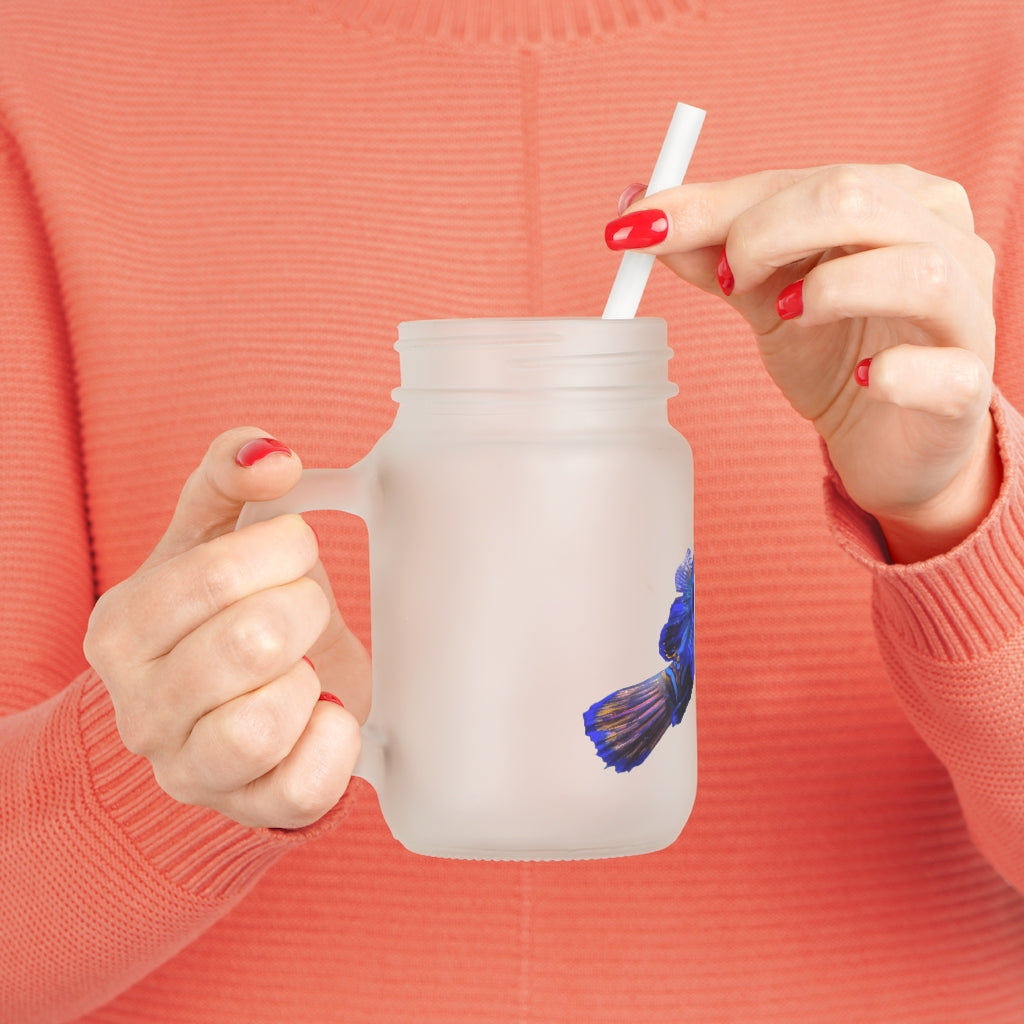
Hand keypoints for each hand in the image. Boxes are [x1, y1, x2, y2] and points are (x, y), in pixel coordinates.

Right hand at [84, 428, 369, 828]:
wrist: (231, 704)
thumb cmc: (223, 613)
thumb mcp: (213, 535)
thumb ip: (229, 476)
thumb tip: (272, 454)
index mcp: (122, 629)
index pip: (215, 576)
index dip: (282, 550)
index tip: (295, 550)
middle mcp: (140, 709)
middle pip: (251, 643)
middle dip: (304, 609)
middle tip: (304, 609)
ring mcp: (189, 770)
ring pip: (264, 724)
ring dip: (309, 679)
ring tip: (304, 666)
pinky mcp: (248, 809)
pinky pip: (304, 787)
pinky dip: (335, 740)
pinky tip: (324, 711)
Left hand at [608, 165, 999, 561]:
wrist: (887, 439)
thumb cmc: (834, 351)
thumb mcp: (764, 295)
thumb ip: (711, 252)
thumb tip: (637, 211)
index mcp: (893, 199)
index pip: (800, 180)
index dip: (715, 205)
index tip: (640, 229)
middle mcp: (943, 239)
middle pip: (856, 199)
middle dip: (766, 233)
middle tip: (727, 281)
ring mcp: (966, 312)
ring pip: (916, 270)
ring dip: (830, 290)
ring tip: (786, 316)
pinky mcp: (967, 385)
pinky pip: (944, 370)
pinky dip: (896, 373)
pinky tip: (863, 380)